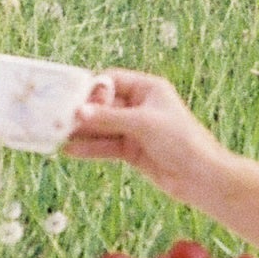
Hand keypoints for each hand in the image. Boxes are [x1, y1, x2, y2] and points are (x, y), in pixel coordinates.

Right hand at [63, 69, 222, 195]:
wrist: (201, 177)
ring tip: (58, 136)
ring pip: (103, 127)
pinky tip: (71, 150)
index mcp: (148, 88)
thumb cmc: (181, 140)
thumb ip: (109, 118)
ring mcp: (135, 129)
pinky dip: (90, 148)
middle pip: (104, 105)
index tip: (69, 97)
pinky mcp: (132, 151)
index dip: (91, 89)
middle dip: (82, 113)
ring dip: (83, 132)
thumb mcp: (143, 124)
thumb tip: (78, 112)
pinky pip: (107, 146)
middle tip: (57, 119)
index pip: (112, 80)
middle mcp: (140, 106)